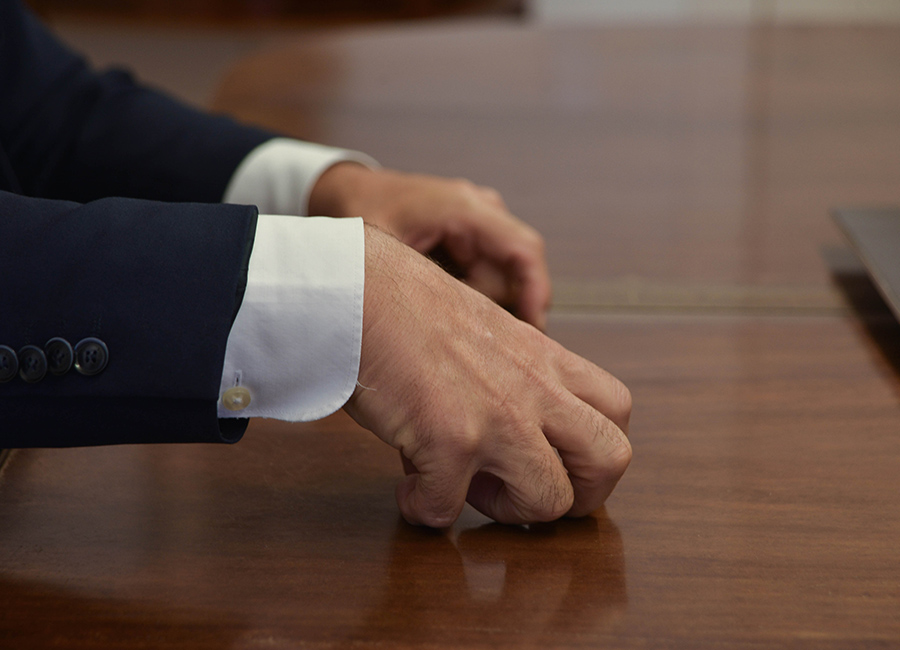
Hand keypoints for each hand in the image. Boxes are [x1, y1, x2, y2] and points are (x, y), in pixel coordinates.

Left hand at [309, 164, 550, 328]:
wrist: (350, 191)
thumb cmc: (362, 214)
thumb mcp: (384, 252)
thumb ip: (422, 284)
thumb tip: (458, 325)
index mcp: (464, 207)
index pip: (523, 250)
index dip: (536, 293)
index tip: (534, 332)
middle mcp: (482, 210)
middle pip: (512, 274)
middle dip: (489, 307)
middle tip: (446, 323)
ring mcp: (482, 221)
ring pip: (501, 280)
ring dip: (475, 303)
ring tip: (431, 302)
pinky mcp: (476, 235)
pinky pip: (488, 275)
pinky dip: (470, 295)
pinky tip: (438, 296)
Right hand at [343, 226, 631, 526]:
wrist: (358, 291)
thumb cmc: (407, 307)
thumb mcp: (486, 332)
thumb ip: (510, 378)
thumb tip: (501, 439)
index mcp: (544, 358)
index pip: (616, 411)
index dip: (591, 450)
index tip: (550, 461)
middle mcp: (534, 388)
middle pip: (611, 458)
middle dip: (578, 495)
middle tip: (526, 492)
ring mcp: (498, 416)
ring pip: (550, 501)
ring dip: (506, 510)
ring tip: (465, 486)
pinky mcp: (450, 440)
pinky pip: (448, 509)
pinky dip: (424, 508)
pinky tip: (407, 486)